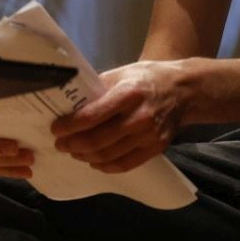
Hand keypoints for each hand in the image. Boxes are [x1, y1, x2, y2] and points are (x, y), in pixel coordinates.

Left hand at [51, 60, 187, 172]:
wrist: (184, 91)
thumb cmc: (146, 79)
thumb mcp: (120, 74)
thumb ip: (95, 89)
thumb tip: (66, 102)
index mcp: (127, 94)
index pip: (90, 117)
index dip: (68, 126)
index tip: (55, 128)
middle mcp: (139, 117)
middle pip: (96, 140)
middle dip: (72, 144)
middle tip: (60, 143)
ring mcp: (149, 136)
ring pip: (108, 155)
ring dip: (85, 156)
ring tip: (73, 151)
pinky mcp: (156, 148)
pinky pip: (125, 164)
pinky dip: (105, 166)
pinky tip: (93, 162)